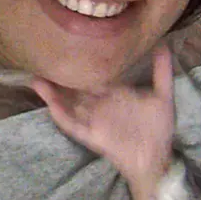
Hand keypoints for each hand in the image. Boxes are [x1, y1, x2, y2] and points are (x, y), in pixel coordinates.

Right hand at [32, 42, 173, 199]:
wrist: (155, 156)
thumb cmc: (159, 126)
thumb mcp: (163, 94)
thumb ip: (162, 70)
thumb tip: (162, 43)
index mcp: (116, 93)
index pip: (97, 76)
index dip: (85, 63)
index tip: (74, 46)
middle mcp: (101, 104)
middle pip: (78, 88)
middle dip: (63, 76)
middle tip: (47, 58)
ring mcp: (94, 119)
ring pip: (70, 103)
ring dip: (54, 93)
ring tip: (37, 79)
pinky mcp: (90, 134)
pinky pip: (71, 124)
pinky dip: (60, 113)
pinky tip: (49, 102)